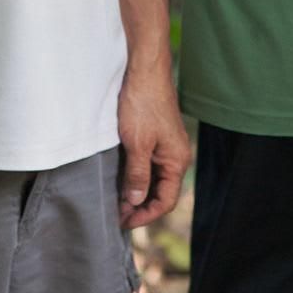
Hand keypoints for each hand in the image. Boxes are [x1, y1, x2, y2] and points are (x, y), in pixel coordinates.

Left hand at [117, 73, 191, 229]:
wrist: (144, 71)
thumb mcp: (137, 144)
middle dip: (140, 206)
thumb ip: (137, 175)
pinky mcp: (158, 137)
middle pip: (161, 192)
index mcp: (176, 161)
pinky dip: (137, 176)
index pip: (165, 201)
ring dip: (137, 191)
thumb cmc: (142, 104)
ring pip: (154, 179)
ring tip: (116, 200)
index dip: (145, 215)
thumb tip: (135, 201)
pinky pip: (150, 165)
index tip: (123, 221)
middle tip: (116, 214)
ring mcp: (167, 146)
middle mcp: (176, 156)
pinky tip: (121, 178)